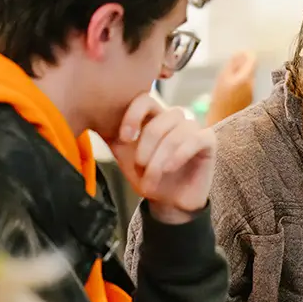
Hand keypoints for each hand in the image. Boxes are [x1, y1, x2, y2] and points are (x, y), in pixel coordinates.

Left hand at [110, 93, 216, 223]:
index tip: (124, 139)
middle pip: (162, 118)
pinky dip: (179, 154)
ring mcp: (194, 128)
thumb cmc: (148, 177)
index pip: (145, 99)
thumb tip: (94, 120)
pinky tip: (170, 168)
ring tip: (153, 177)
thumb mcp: (125, 156)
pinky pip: (195, 139)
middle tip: (140, 166)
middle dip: (147, 145)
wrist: (169, 202)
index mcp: (154, 117)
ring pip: (177, 132)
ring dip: (161, 157)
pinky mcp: (208, 141)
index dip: (133, 115)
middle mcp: (175, 118)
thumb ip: (114, 137)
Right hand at [207, 51, 256, 124]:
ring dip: (239, 76)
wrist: (221, 122)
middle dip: (240, 66)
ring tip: (225, 81)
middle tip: (228, 69)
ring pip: (247, 78)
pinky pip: (245, 87)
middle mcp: (252, 85)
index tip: (238, 54)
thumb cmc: (219, 100)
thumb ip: (232, 64)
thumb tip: (240, 54)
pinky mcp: (248, 100)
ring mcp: (251, 93)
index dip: (246, 54)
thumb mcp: (222, 78)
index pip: (253, 59)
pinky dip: (238, 85)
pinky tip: (228, 91)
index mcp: (246, 78)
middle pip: (250, 69)